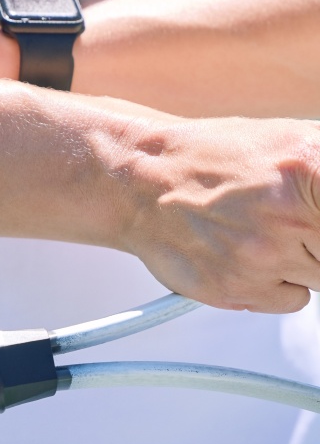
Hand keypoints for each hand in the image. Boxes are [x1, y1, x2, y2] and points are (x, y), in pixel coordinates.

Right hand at [117, 114, 319, 312]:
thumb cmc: (215, 159)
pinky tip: (246, 254)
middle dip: (318, 241)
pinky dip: (276, 284)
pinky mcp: (237, 289)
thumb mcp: (294, 141)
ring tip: (262, 232)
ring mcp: (261, 256)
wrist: (140, 182)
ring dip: (304, 262)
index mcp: (311, 167)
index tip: (316, 226)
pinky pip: (293, 301)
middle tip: (291, 223)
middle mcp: (287, 214)